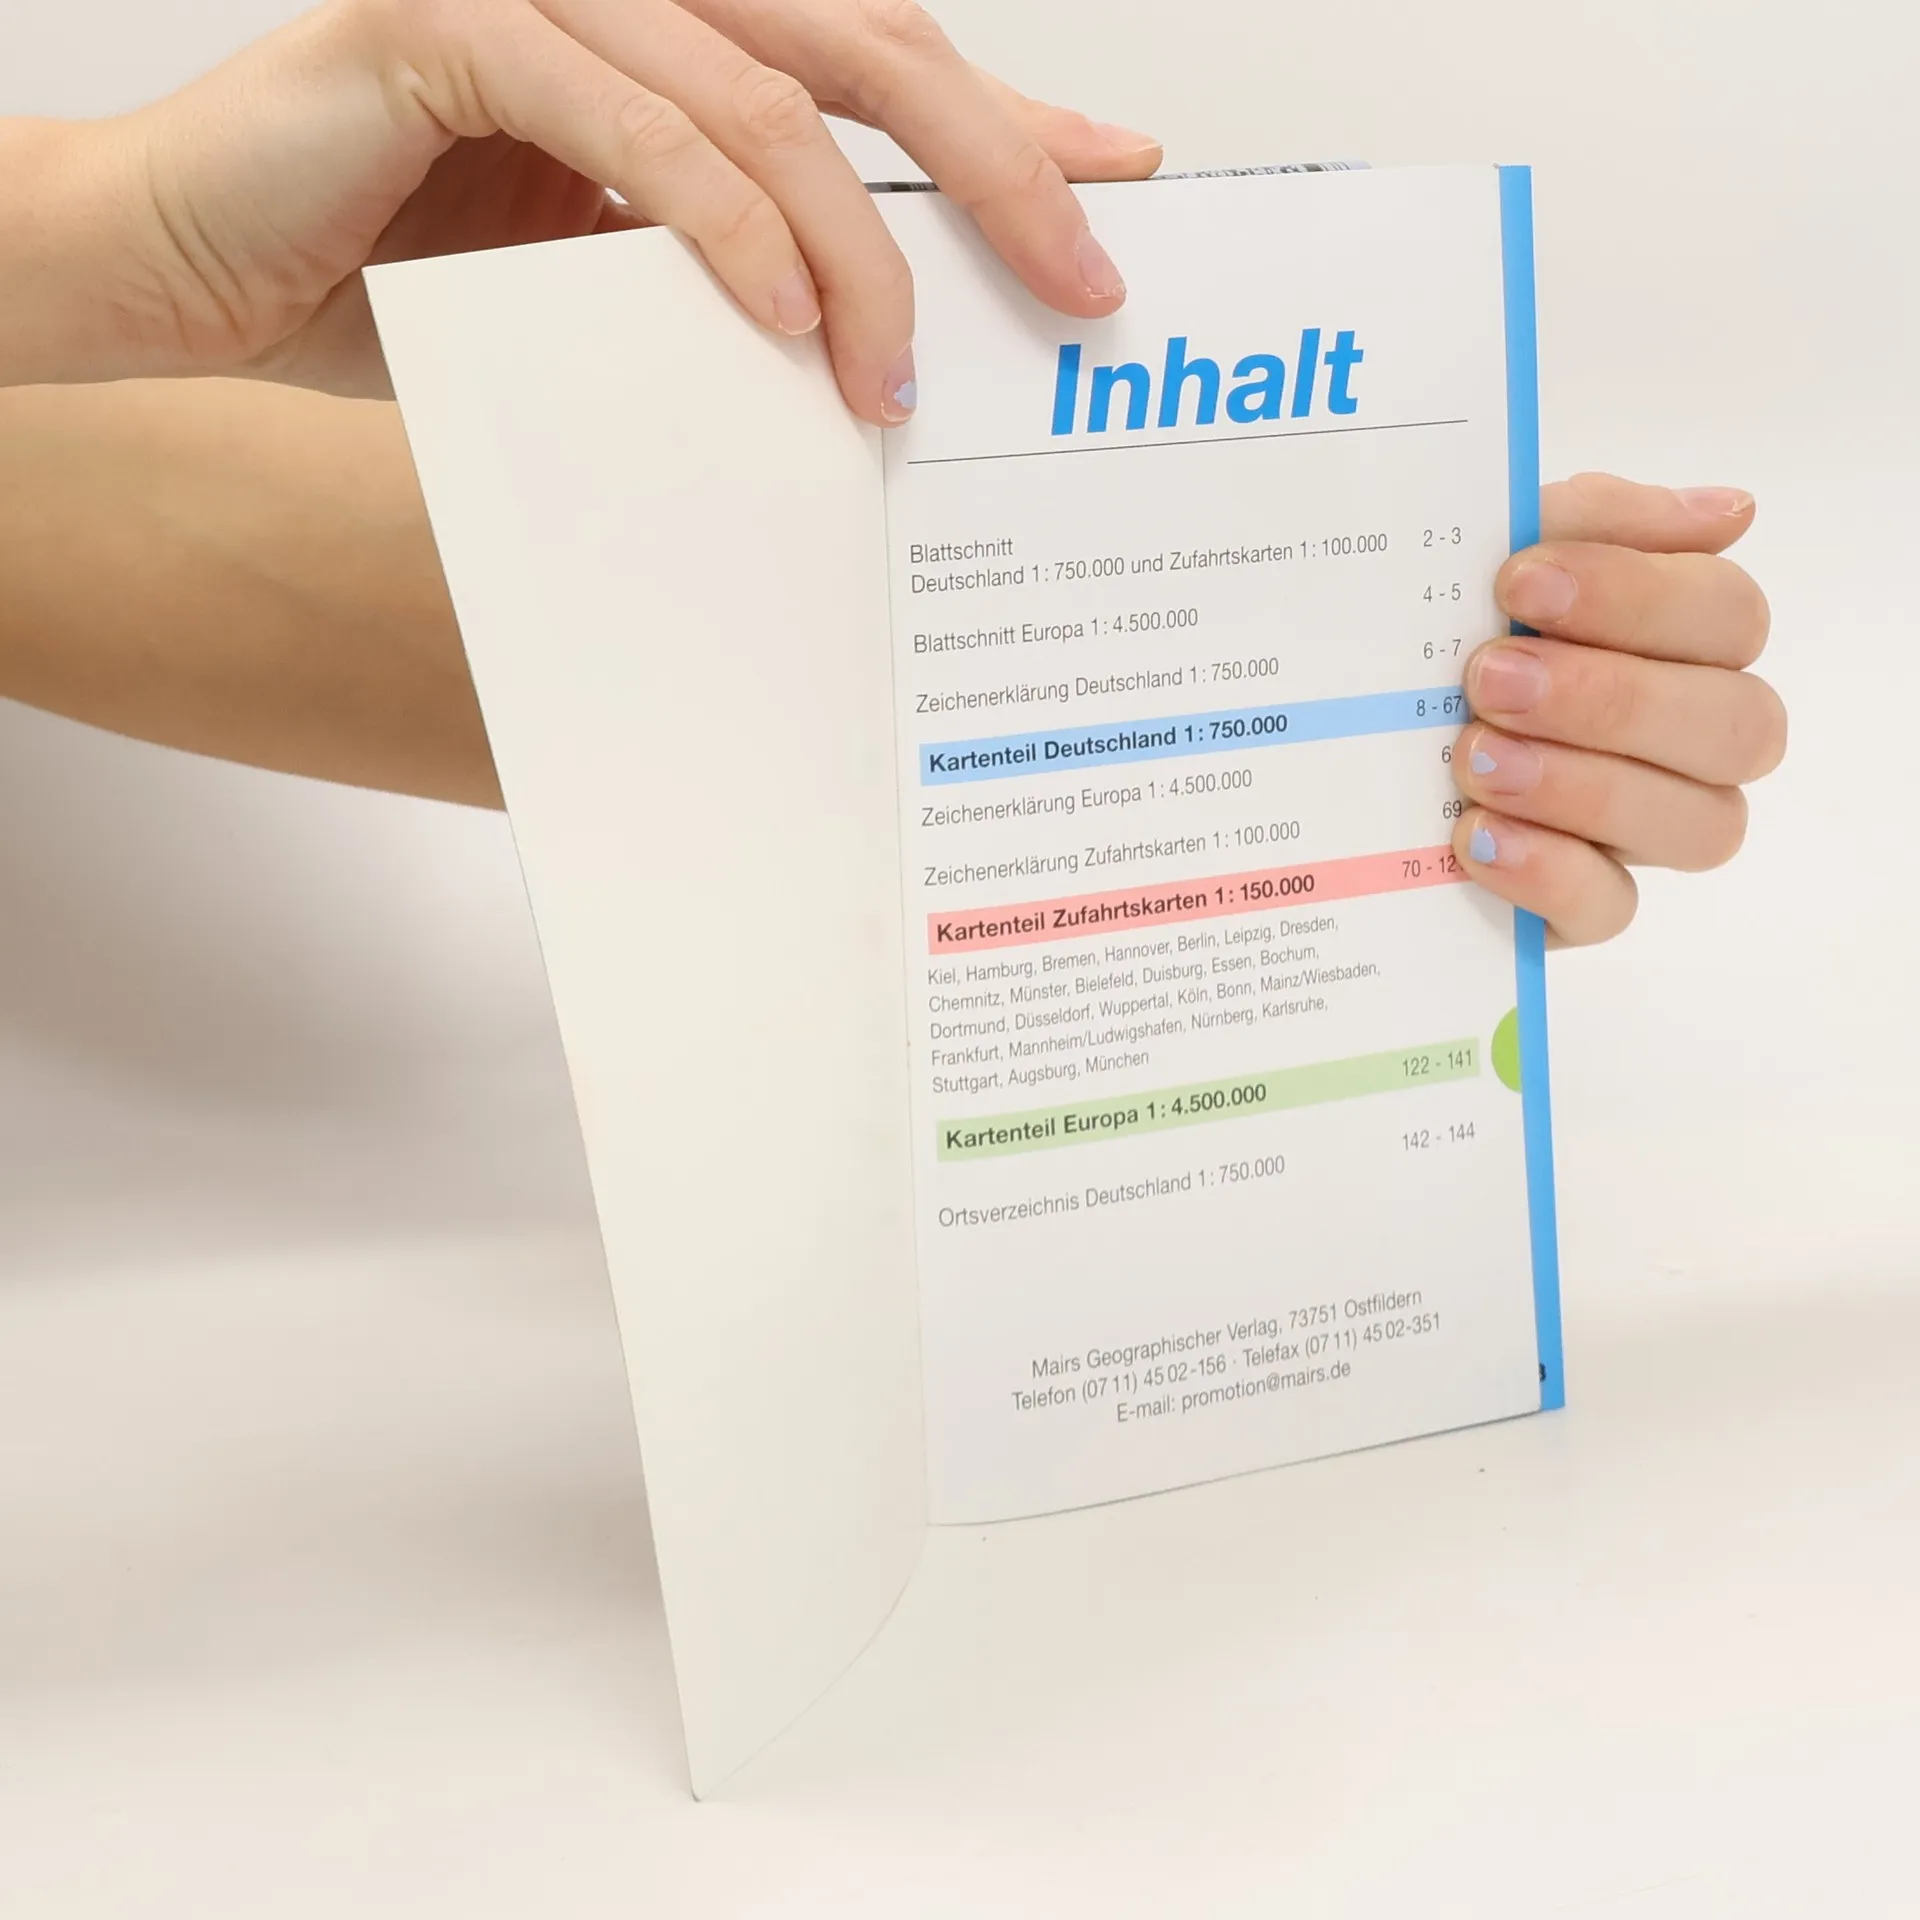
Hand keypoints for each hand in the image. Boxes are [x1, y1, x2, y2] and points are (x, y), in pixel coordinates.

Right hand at [33, 0, 1159, 413]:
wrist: (181, 268)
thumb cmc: (386, 275)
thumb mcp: (607, 286)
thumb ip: (726, 277)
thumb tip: (865, 348)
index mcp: (676, 40)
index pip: (877, 65)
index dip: (1007, 123)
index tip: (1116, 186)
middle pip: (863, 53)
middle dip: (992, 170)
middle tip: (1078, 278)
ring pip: (762, 98)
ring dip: (854, 244)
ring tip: (898, 379)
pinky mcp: (447, 27)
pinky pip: (628, 125)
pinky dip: (718, 224)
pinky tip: (782, 319)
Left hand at [1451, 473, 1784, 945]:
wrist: (1326, 734)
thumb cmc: (1431, 626)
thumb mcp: (1486, 551)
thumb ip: (1593, 521)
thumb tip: (1729, 513)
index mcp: (1680, 638)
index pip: (1728, 614)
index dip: (1639, 597)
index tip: (1518, 582)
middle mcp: (1685, 738)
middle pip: (1738, 724)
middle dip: (1614, 698)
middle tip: (1489, 678)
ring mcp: (1639, 829)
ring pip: (1702, 825)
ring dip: (1587, 786)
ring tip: (1473, 758)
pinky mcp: (1578, 903)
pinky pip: (1611, 907)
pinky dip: (1548, 871)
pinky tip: (1474, 836)